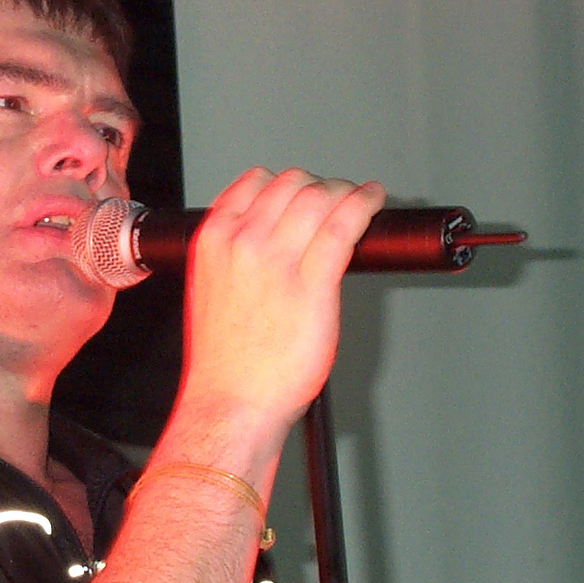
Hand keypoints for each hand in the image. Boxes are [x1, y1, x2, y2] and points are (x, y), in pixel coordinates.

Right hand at [178, 167, 384, 433]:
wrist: (231, 400)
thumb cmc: (223, 360)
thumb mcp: (211, 290)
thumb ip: (235, 257)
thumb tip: (271, 239)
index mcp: (213, 241)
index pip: (254, 182)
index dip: (286, 182)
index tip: (302, 189)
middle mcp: (243, 243)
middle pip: (291, 184)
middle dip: (319, 185)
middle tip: (334, 197)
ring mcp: (278, 261)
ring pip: (320, 197)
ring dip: (345, 191)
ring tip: (358, 198)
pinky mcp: (314, 284)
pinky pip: (345, 225)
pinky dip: (365, 204)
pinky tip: (373, 201)